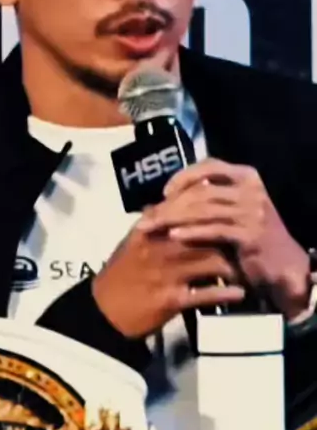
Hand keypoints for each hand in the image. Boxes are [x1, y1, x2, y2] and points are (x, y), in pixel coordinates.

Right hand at [92, 218, 244, 338]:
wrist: (102, 312)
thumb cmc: (119, 275)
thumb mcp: (131, 242)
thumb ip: (151, 223)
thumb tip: (167, 202)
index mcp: (150, 230)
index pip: (189, 211)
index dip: (213, 212)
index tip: (229, 216)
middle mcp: (161, 247)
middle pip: (207, 234)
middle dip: (228, 240)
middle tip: (241, 246)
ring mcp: (167, 273)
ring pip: (213, 261)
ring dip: (232, 268)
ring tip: (241, 271)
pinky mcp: (172, 299)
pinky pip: (208, 294)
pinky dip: (227, 294)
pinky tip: (238, 294)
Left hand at [139, 158, 309, 320]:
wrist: (281, 263)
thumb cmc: (249, 235)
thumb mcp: (230, 210)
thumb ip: (206, 200)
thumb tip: (163, 197)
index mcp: (247, 176)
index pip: (210, 165)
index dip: (184, 176)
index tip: (164, 192)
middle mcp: (252, 189)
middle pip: (202, 191)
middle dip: (170, 204)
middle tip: (147, 217)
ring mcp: (253, 211)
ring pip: (204, 209)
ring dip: (174, 218)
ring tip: (152, 227)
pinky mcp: (250, 235)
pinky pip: (214, 230)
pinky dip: (191, 232)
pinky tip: (173, 237)